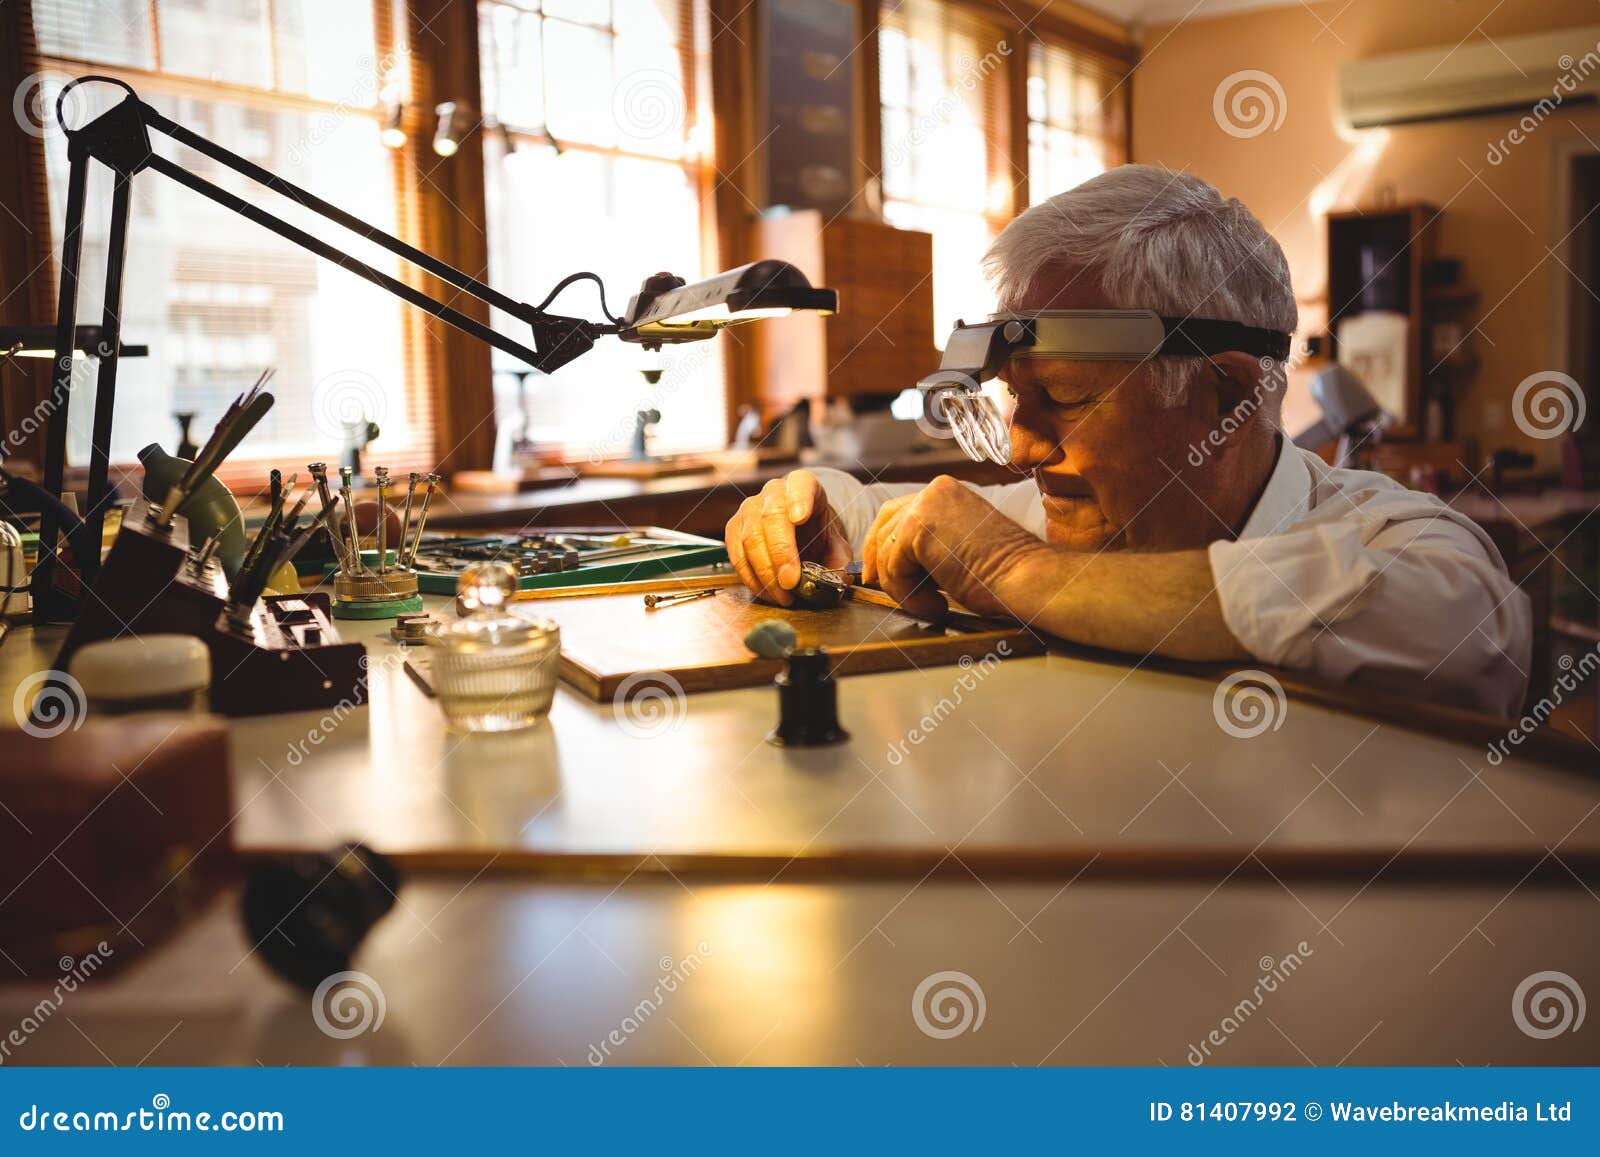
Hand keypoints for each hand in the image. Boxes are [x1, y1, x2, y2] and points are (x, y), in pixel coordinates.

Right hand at [724, 470, 851, 605]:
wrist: (799, 534)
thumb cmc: (817, 537)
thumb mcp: (837, 547)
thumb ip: (839, 563)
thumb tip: (835, 581)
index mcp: (804, 485)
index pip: (800, 484)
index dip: (799, 499)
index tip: (800, 518)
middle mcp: (773, 491)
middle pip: (771, 517)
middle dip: (780, 553)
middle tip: (790, 582)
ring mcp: (749, 508)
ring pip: (750, 538)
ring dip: (765, 573)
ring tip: (782, 596)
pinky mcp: (734, 528)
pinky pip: (736, 554)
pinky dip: (751, 578)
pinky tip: (767, 592)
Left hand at [862, 475, 1047, 621]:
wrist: (1027, 578)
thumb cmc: (1003, 574)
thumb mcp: (958, 547)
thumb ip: (929, 545)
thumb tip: (892, 561)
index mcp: (947, 493)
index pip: (898, 511)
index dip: (883, 542)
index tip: (877, 571)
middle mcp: (934, 491)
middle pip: (884, 522)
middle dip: (877, 559)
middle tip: (877, 586)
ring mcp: (925, 505)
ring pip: (887, 552)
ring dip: (902, 587)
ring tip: (933, 606)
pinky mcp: (918, 528)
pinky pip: (892, 568)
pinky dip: (908, 595)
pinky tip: (937, 606)